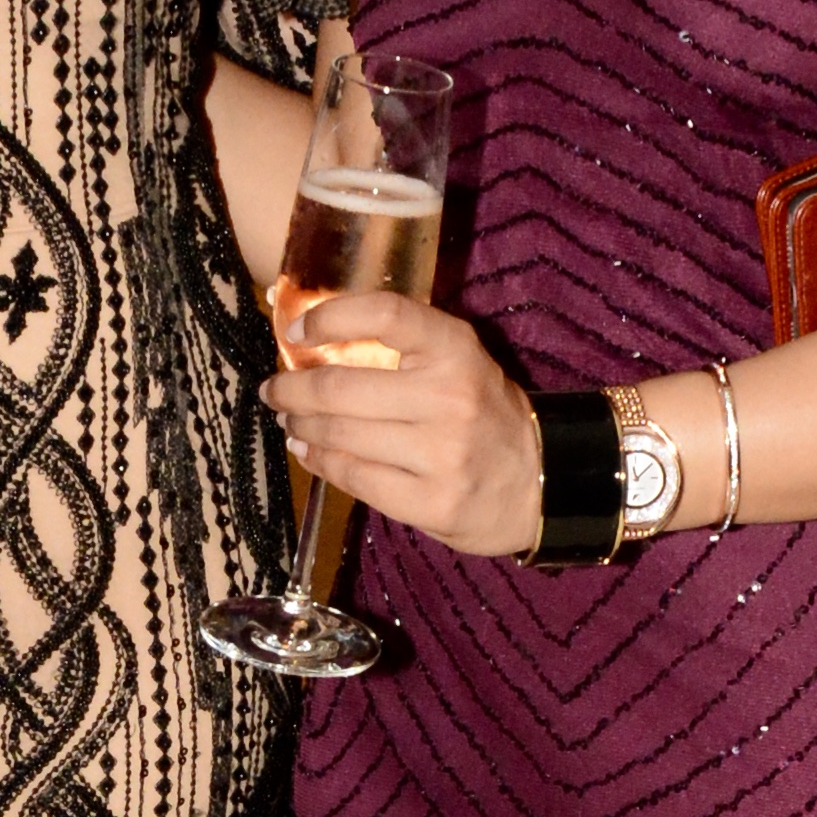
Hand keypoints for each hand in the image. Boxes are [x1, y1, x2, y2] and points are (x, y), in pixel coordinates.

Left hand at [262, 292, 542, 557]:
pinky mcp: (431, 502)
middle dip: (292, 389)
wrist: (541, 482)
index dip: (331, 316)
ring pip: (341, 435)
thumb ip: (403, 347)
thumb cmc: (485, 414)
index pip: (386, 314)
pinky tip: (309, 452)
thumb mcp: (458, 362)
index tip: (296, 330)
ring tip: (290, 420)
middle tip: (274, 389)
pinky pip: (354, 478)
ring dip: (301, 426)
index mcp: (456, 350)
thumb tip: (311, 336)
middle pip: (341, 387)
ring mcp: (441, 454)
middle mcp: (449, 397)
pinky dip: (321, 461)